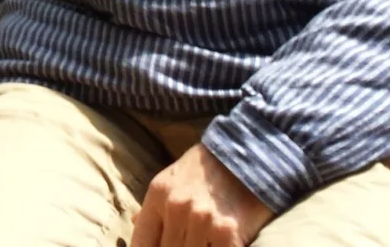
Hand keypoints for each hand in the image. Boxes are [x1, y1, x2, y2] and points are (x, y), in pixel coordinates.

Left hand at [131, 144, 272, 246]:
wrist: (252, 153)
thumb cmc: (211, 166)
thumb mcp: (174, 177)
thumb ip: (157, 203)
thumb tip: (136, 222)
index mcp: (159, 194)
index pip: (142, 242)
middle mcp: (176, 207)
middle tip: (188, 242)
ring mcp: (201, 221)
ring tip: (205, 241)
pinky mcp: (227, 232)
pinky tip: (222, 244)